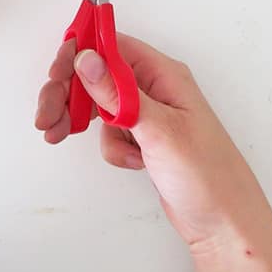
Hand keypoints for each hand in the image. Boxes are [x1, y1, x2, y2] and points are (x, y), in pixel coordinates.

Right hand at [35, 34, 271, 250]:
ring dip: (78, 118)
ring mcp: (147, 114)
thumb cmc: (209, 175)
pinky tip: (130, 162)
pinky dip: (110, 146)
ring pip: (98, 103)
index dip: (79, 53)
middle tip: (46, 114)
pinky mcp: (143, 138)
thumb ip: (118, 94)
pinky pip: (110, 132)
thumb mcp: (159, 131)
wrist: (225, 226)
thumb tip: (87, 59)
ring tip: (58, 134)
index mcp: (162, 74)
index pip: (111, 45)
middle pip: (97, 74)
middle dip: (68, 92)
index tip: (56, 72)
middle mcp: (153, 88)